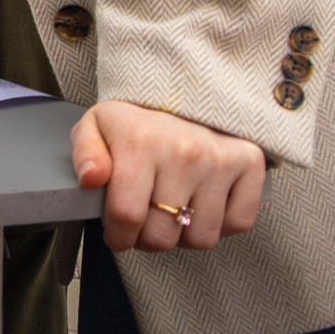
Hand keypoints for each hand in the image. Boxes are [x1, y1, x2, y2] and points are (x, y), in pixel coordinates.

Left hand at [72, 100, 267, 252]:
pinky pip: (238, 223)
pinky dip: (219, 225)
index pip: (127, 216)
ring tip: (170, 212)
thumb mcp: (95, 127)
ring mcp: (220, 159)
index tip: (117, 233)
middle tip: (143, 222)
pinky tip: (201, 205)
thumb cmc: (134, 121)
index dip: (118, 236)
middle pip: (162, 236)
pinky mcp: (249, 163)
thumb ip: (85, 154)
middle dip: (146, 239)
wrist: (180, 94)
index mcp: (140, 141)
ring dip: (182, 236)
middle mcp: (184, 151)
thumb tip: (92, 179)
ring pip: (200, 238)